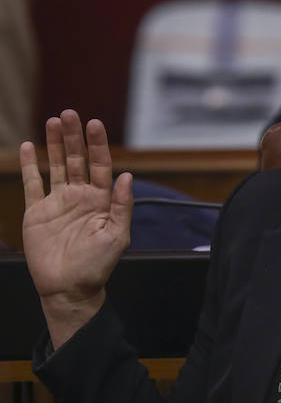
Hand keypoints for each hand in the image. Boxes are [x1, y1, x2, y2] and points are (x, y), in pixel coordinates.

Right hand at [20, 111, 132, 347]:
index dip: (98, 145)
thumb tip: (128, 176)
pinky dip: (30, 166)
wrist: (69, 288)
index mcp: (101, 200)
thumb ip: (122, 205)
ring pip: (55, 166)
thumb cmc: (97, 265)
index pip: (101, 165)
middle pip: (76, 159)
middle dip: (74, 137)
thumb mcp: (117, 235)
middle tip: (70, 114)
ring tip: (54, 121)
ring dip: (54, 145)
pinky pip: (33, 184)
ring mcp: (58, 202)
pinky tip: (30, 147)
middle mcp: (80, 196)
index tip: (95, 124)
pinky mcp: (37, 212)